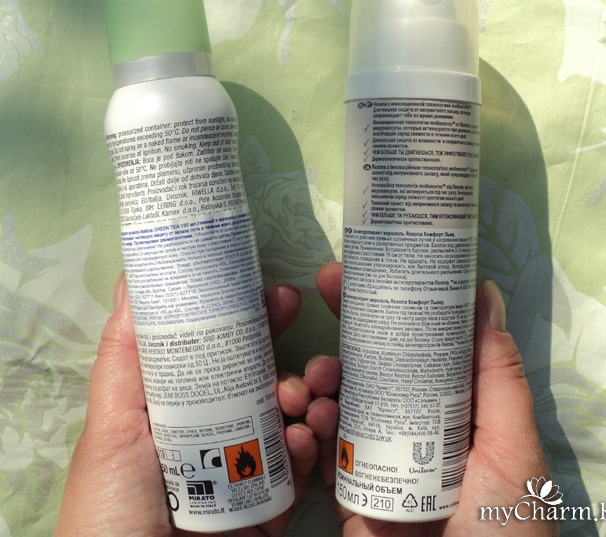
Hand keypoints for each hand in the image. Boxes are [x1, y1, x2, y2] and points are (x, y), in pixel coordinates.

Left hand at [55, 274, 318, 536]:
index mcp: (182, 411)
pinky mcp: (272, 503)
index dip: (251, 322)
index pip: (224, 355)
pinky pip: (301, 466)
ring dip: (308, 396)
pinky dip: (309, 444)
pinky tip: (303, 436)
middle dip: (289, 350)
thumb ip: (125, 357)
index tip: (275, 293)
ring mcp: (248, 468)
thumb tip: (133, 281)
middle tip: (305, 329)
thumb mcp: (112, 426)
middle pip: (265, 380)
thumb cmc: (113, 507)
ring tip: (305, 398)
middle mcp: (218, 434)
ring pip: (293, 417)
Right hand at [306, 262, 557, 535]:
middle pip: (377, 356)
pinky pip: (322, 440)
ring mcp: (379, 448)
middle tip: (325, 281)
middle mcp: (415, 419)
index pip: (423, 339)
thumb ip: (498, 374)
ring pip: (342, 392)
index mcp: (454, 405)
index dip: (398, 299)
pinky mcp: (348, 480)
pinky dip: (310, 422)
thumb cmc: (498, 524)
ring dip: (323, 372)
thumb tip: (483, 293)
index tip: (372, 263)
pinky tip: (309, 414)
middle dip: (350, 317)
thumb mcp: (510, 446)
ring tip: (316, 376)